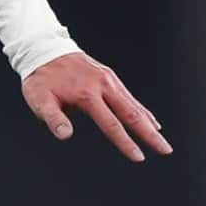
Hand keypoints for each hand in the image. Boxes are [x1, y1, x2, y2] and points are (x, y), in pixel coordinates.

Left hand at [21, 51, 172, 161]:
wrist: (42, 49)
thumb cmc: (40, 78)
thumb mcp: (38, 99)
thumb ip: (53, 117)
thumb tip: (64, 135)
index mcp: (86, 93)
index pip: (110, 123)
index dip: (125, 142)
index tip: (139, 157)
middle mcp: (102, 84)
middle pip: (130, 113)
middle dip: (149, 134)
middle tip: (166, 150)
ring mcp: (107, 78)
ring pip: (133, 104)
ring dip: (149, 123)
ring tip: (161, 140)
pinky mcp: (108, 75)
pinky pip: (128, 95)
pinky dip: (141, 109)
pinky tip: (150, 120)